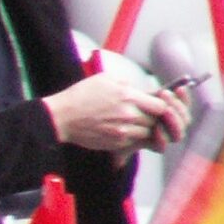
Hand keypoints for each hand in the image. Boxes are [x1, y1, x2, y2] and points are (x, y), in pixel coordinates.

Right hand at [44, 71, 183, 153]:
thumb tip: (141, 90)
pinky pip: (134, 142)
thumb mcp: (105, 79)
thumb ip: (128, 85)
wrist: (61, 118)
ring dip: (143, 128)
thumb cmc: (80, 96)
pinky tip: (121, 129)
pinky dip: (132, 137)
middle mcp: (129, 115)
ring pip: (147, 133)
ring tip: (132, 122)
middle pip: (156, 120)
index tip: (155, 103)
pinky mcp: (115, 144)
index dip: (161, 105)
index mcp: (128, 97)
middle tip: (144, 113)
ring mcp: (122, 132)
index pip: (161, 105)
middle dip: (152, 116)